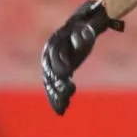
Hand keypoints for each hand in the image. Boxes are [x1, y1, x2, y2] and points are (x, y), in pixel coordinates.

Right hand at [41, 0, 122, 115]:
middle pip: (51, 71)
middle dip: (57, 84)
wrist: (81, 26)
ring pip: (51, 82)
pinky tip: (62, 109)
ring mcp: (52, 64)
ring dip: (56, 95)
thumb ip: (86, 31)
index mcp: (56, 41)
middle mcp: (50, 54)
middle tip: (66, 95)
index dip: (61, 64)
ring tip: (63, 107)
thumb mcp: (87, 26)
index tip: (67, 75)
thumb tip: (86, 33)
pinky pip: (54, 87)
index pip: (56, 54)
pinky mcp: (58, 73)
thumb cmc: (85, 26)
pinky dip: (56, 98)